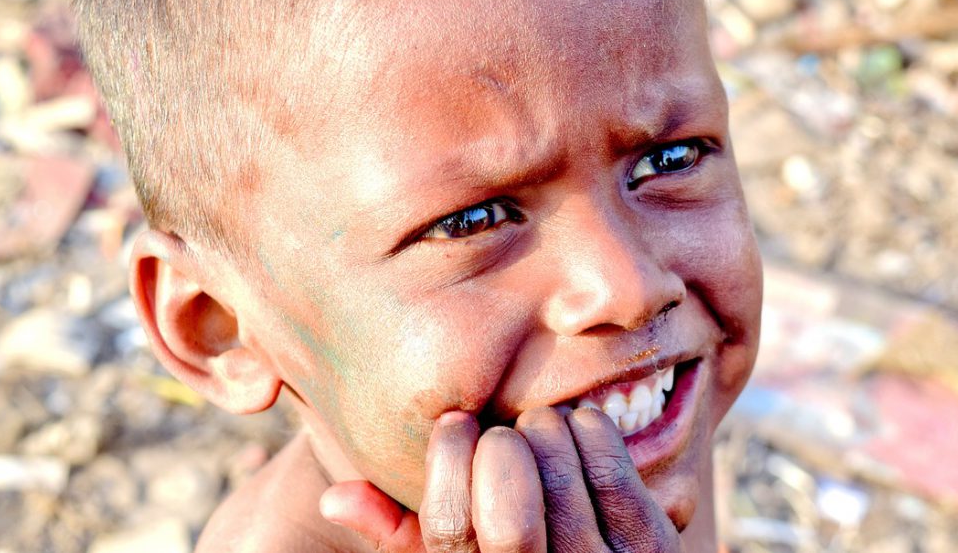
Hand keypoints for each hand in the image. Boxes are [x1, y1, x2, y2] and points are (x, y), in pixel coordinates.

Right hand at [319, 407, 683, 551]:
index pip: (451, 535)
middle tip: (503, 429)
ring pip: (567, 493)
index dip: (449, 466)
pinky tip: (579, 422)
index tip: (454, 421)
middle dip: (503, 454)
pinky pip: (619, 480)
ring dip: (548, 436)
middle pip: (511, 523)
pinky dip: (594, 434)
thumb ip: (398, 535)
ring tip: (538, 425)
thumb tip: (338, 497)